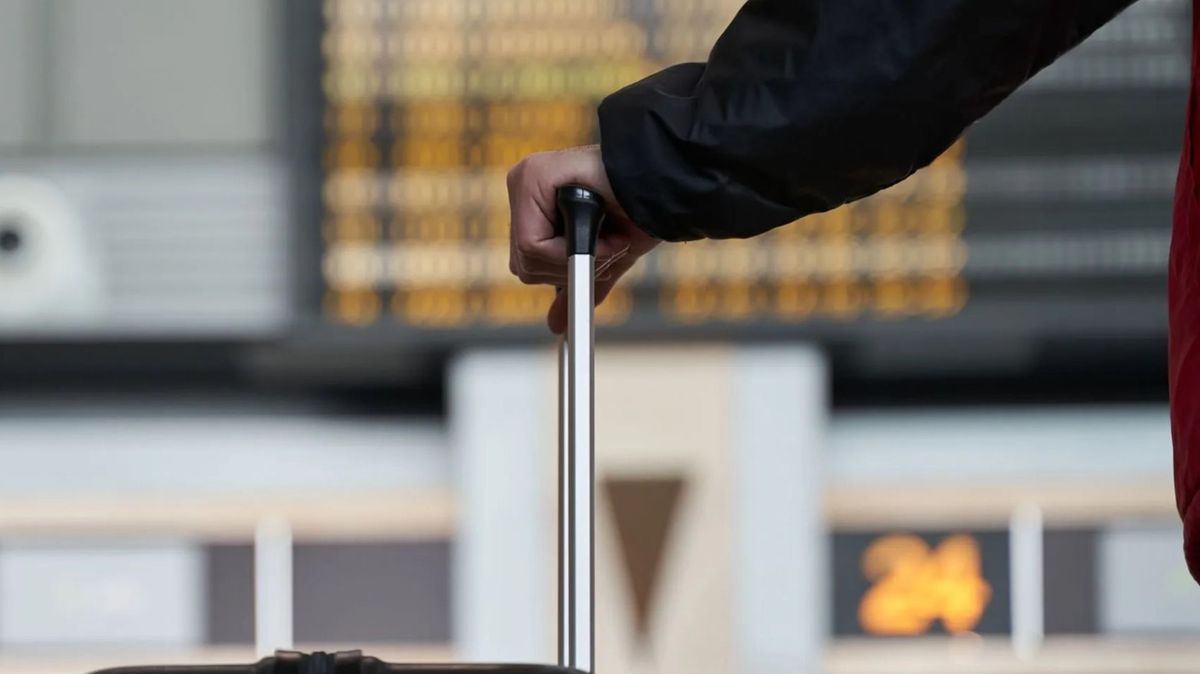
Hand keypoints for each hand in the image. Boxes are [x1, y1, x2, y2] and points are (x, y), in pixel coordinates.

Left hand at [507, 145, 658, 333]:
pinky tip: (602, 231)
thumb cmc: (639, 213)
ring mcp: (525, 179)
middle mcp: (523, 188)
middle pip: (524, 262)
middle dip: (569, 268)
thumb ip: (575, 286)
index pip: (528, 260)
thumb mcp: (601, 259)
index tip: (601, 257)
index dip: (565, 271)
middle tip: (608, 248)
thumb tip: (556, 325)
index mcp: (534, 204)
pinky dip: (570, 251)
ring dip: (576, 259)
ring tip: (609, 235)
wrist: (666, 188)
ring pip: (529, 255)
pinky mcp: (533, 175)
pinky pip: (534, 242)